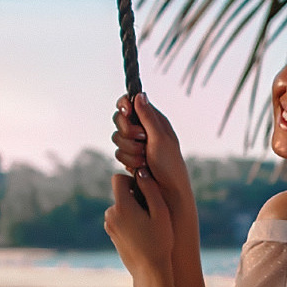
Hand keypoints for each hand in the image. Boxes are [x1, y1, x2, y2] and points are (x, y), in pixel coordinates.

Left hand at [105, 167, 174, 275]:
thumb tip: (141, 171)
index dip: (131, 180)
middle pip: (120, 194)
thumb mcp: (161, 212)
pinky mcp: (112, 235)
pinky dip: (130, 221)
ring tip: (148, 225)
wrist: (150, 271)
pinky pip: (120, 220)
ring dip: (133, 210)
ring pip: (121, 207)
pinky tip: (143, 234)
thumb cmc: (159, 241)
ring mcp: (109, 226)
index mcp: (121, 206)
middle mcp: (111, 215)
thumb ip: (150, 189)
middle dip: (134, 197)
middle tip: (151, 212)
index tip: (144, 191)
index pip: (117, 179)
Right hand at [111, 92, 191, 206]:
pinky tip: (140, 167)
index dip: (124, 105)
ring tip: (145, 159)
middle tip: (142, 140)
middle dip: (128, 132)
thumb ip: (147, 117)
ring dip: (130, 150)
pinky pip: (118, 153)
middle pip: (119, 119)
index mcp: (153, 120)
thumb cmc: (169, 164)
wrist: (168, 191)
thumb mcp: (160, 138)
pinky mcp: (130, 157)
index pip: (131, 102)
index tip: (126, 112)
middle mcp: (143, 129)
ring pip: (116, 138)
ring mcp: (135, 143)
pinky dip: (128, 160)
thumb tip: (139, 95)